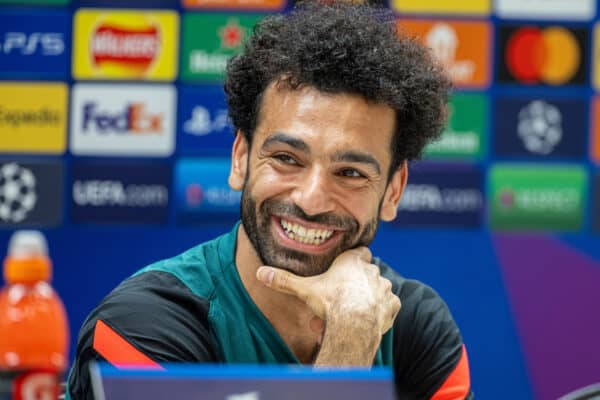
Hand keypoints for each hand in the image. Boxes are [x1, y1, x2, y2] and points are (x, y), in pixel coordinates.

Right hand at [257, 247, 400, 364]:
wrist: (354, 324)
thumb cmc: (330, 302)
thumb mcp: (304, 289)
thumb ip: (284, 280)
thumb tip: (260, 273)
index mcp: (352, 261)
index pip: (359, 252)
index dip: (352, 260)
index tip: (344, 269)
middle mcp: (371, 270)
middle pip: (366, 273)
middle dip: (355, 285)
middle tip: (340, 301)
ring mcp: (384, 287)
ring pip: (377, 290)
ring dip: (368, 299)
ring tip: (351, 314)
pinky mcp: (392, 304)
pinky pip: (388, 305)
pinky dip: (380, 311)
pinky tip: (368, 319)